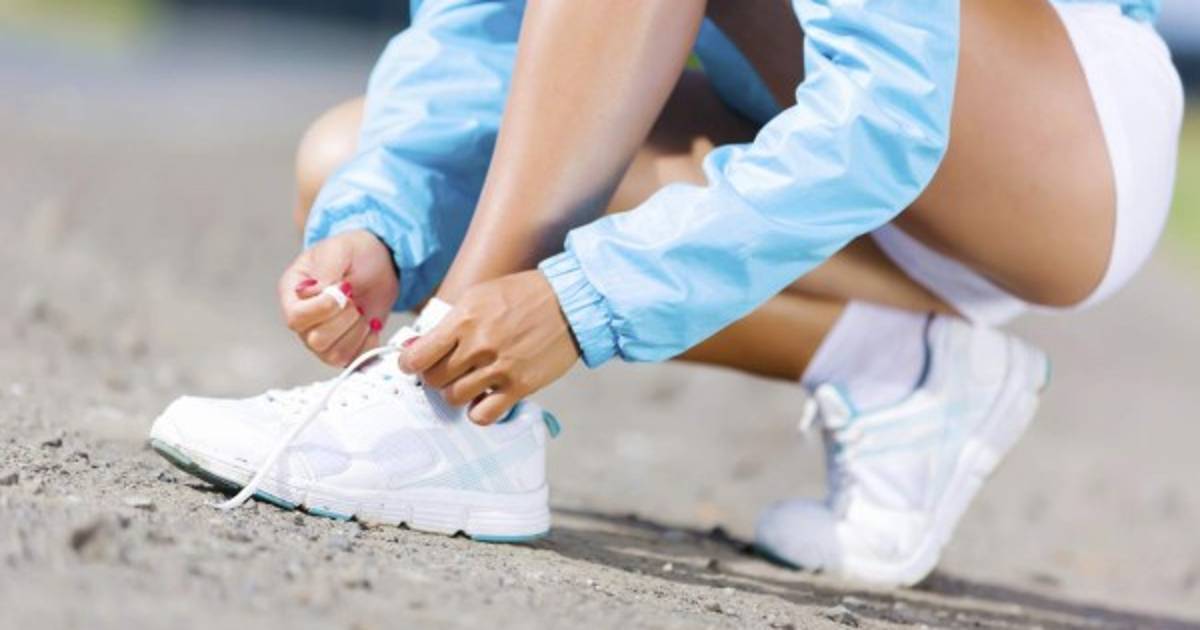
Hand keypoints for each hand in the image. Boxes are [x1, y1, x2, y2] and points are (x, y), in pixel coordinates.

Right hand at [278, 229, 398, 365]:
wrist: (380, 262)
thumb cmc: (354, 253)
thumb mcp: (339, 249)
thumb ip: (326, 270)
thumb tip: (315, 293)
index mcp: (293, 293)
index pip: (296, 317)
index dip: (323, 308)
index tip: (343, 290)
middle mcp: (305, 319)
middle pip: (316, 340)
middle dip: (344, 320)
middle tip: (354, 299)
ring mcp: (323, 336)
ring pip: (334, 354)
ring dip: (356, 332)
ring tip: (361, 310)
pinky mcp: (345, 347)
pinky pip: (354, 360)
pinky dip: (368, 344)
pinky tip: (371, 324)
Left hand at [400, 271, 578, 424]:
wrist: (569, 301)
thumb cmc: (523, 296)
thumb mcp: (478, 296)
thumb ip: (447, 323)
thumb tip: (413, 347)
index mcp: (463, 319)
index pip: (417, 356)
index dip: (410, 363)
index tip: (415, 363)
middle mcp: (478, 345)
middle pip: (433, 380)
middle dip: (436, 376)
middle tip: (450, 368)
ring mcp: (499, 367)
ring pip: (454, 398)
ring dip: (458, 392)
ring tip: (471, 380)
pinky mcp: (519, 385)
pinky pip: (483, 415)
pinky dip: (479, 411)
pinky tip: (486, 397)